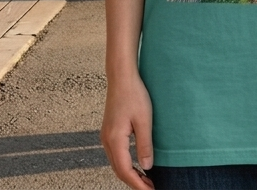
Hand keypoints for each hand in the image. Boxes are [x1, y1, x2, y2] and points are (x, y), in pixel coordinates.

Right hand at [100, 70, 154, 189]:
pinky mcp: (109, 131)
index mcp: (114, 140)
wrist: (121, 76)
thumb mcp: (144, 120)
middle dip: (134, 182)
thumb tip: (148, 167)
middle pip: (119, 170)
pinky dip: (126, 164)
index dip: (138, 184)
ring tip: (146, 179)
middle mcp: (106, 140)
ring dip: (130, 174)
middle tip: (150, 188)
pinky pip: (116, 154)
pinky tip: (136, 164)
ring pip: (116, 163)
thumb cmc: (134, 94)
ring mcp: (106, 136)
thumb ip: (145, 145)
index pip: (125, 171)